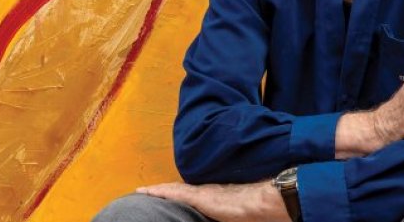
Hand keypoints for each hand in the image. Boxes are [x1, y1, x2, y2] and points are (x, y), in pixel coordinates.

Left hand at [137, 180, 289, 221]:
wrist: (260, 204)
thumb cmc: (253, 211)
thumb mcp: (236, 212)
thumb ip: (227, 210)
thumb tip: (227, 210)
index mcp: (214, 196)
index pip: (191, 194)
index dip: (177, 193)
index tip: (165, 194)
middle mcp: (206, 191)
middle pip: (180, 190)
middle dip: (165, 191)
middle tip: (148, 191)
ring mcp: (201, 193)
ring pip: (174, 190)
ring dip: (158, 191)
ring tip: (143, 191)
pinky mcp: (198, 196)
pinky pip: (174, 193)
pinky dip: (159, 191)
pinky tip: (147, 191)